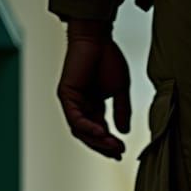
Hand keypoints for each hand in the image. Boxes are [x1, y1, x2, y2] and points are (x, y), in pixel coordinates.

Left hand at [57, 20, 131, 158]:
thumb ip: (121, 111)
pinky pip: (75, 119)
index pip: (98, 131)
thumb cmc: (107, 58)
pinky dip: (88, 128)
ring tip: (112, 145)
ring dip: (97, 141)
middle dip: (104, 146)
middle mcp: (80, 106)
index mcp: (92, 105)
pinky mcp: (66, 96)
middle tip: (118, 152)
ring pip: (81, 131)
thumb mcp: (120, 91)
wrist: (98, 38)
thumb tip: (123, 132)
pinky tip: (102, 133)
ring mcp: (71, 102)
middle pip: (88, 135)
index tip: (121, 151)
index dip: (109, 143)